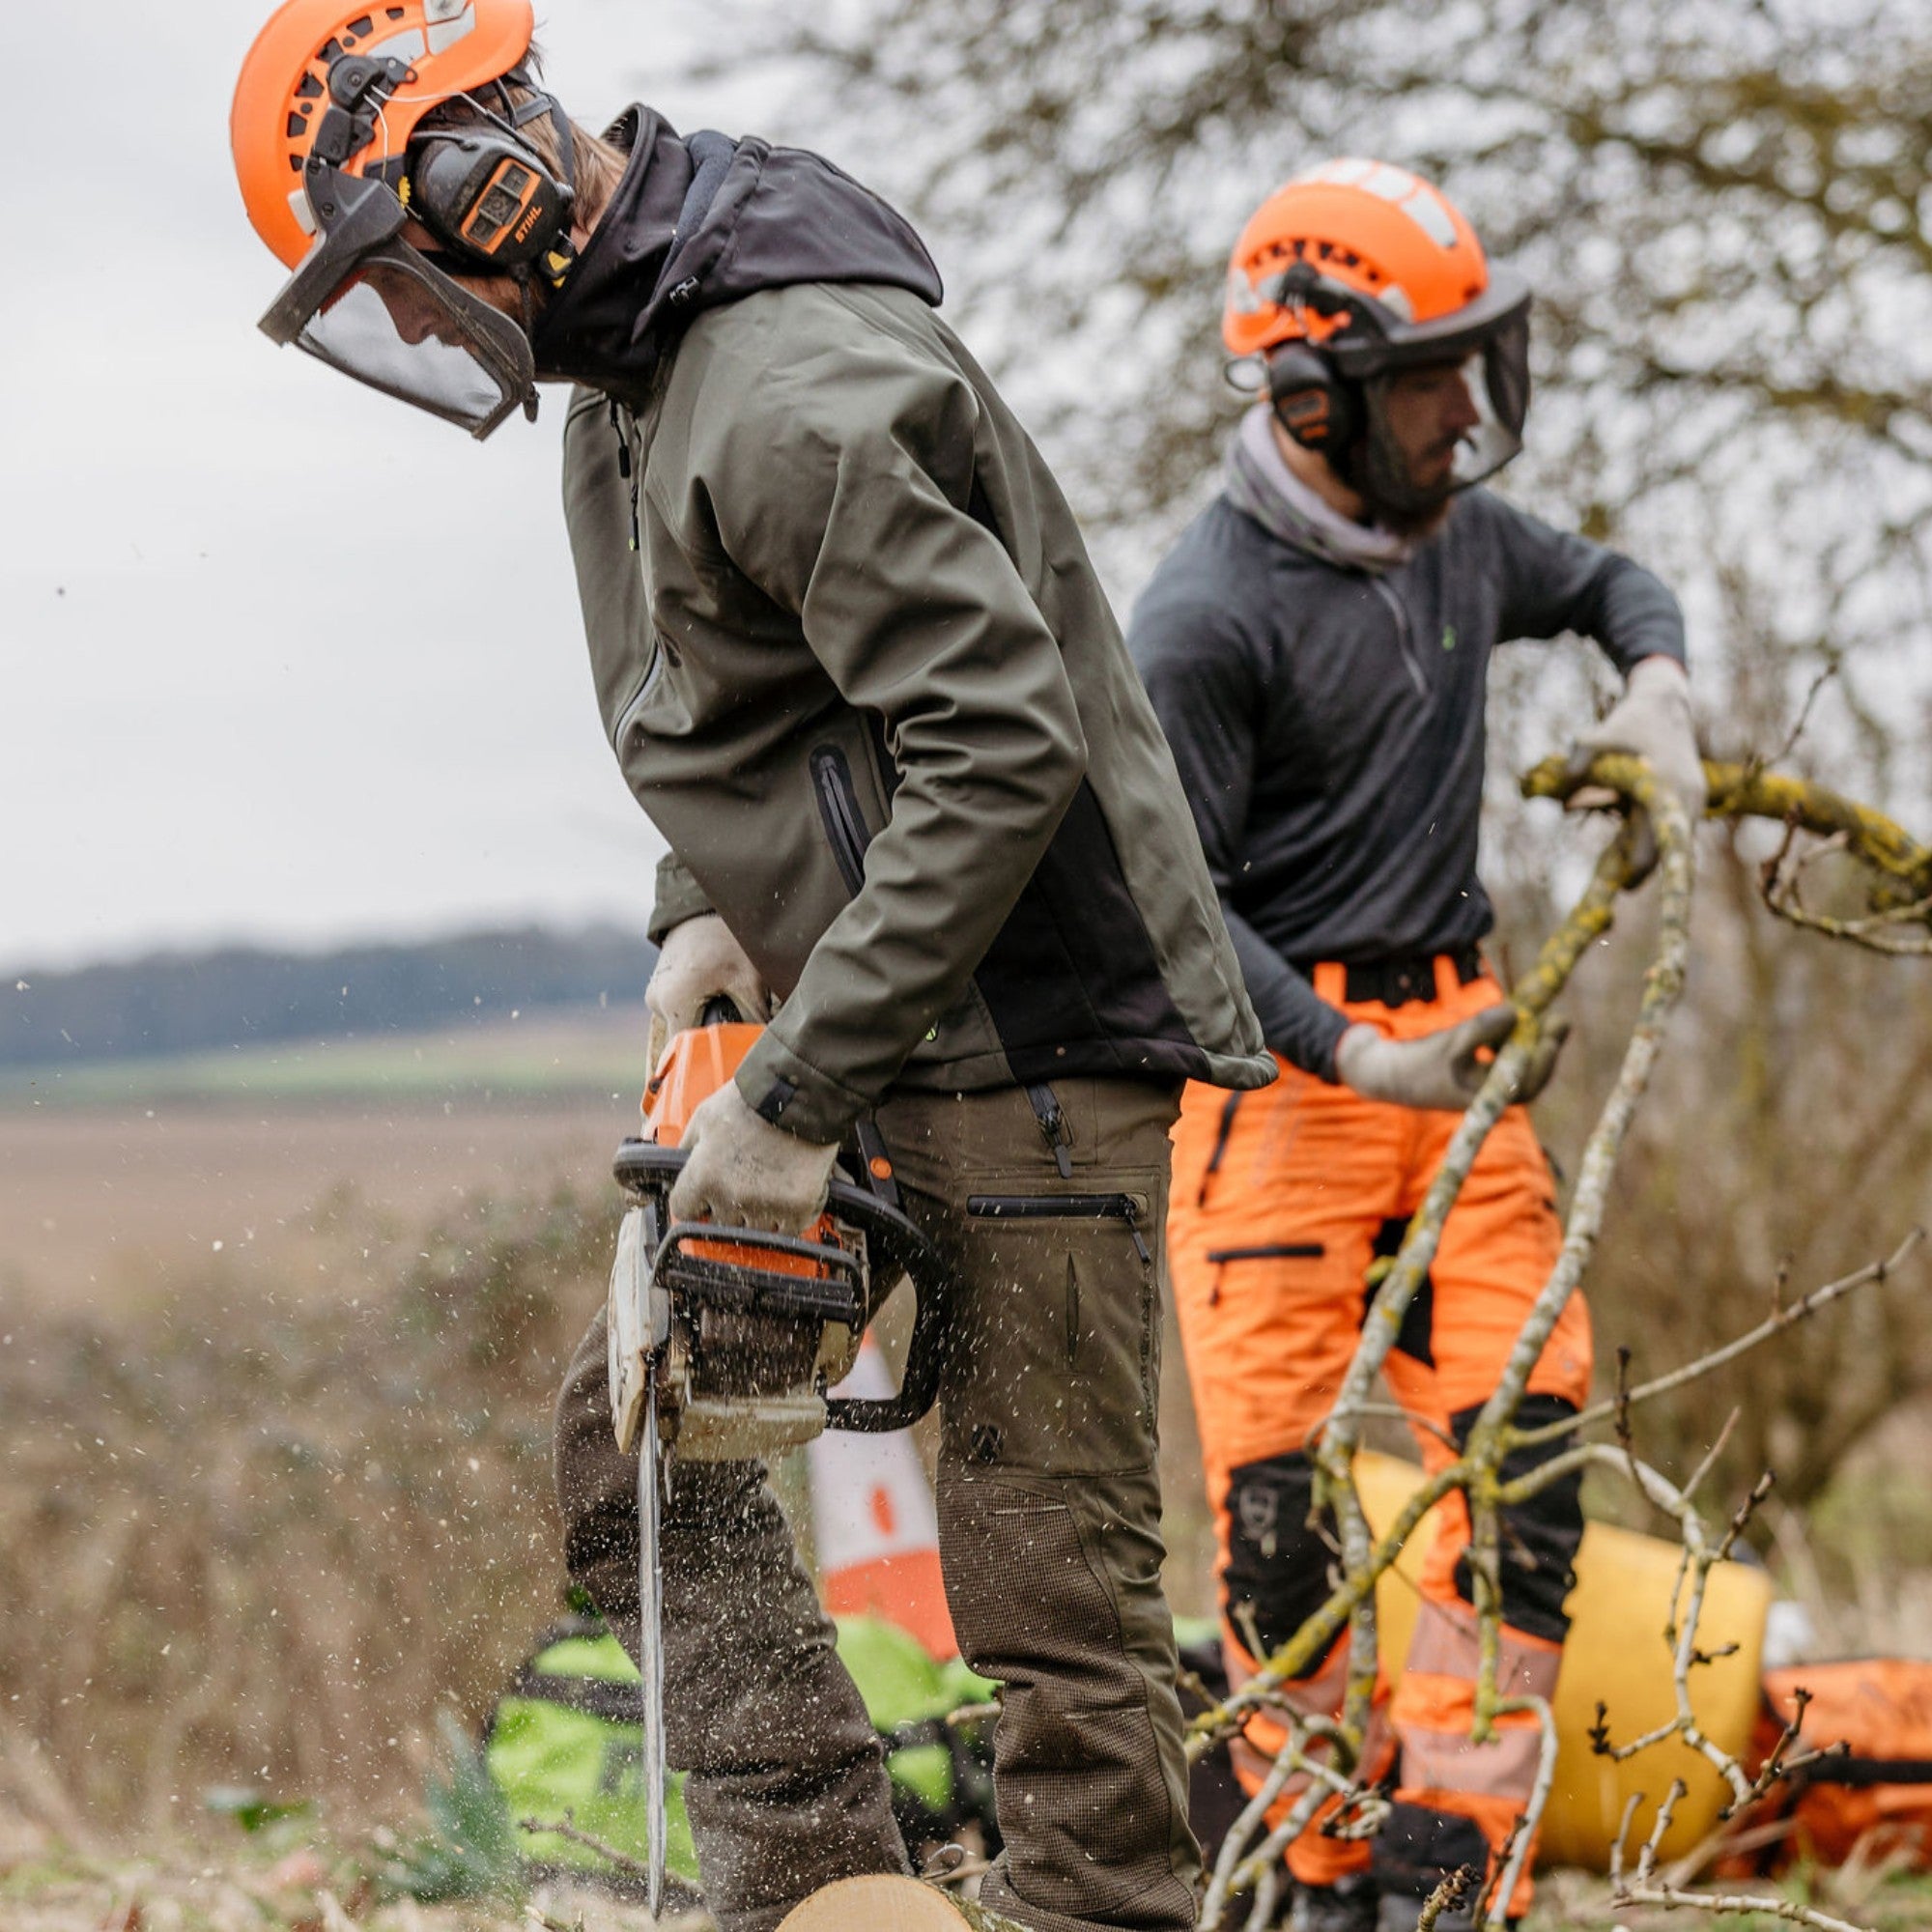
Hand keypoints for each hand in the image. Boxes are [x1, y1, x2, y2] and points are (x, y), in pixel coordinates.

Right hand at [645, 913, 771, 1071]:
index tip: (717, 1085)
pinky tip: (715, 1021)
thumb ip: (755, 1019)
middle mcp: (658, 1001)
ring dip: (699, 1037)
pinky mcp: (660, 987)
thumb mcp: (750, 981)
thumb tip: (767, 1052)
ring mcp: (655, 994)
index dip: (702, 1072)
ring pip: (678, 1030)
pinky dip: (694, 1021)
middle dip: (705, 1055)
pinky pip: (676, 1015)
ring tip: (726, 1040)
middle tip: (730, 1064)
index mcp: (675, 1002)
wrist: (705, 904)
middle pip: (681, 1045)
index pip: (683, 1056)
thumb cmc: (729, 939)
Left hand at [666, 1080, 838, 1234]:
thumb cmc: (751, 1101)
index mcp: (704, 1176)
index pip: (684, 1211)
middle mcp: (732, 1196)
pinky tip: (789, 1191)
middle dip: (727, 1204)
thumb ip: (686, 1148)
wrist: (801, 1093)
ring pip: (754, 1229)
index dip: (694, 1201)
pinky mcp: (799, 1207)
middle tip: (743, 1179)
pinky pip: (788, 1229)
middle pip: (720, 1222)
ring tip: (768, 1182)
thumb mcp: (704, 1117)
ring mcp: (767, 1205)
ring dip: (758, 1212)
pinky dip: (789, 1215)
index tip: (704, 1196)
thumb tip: (676, 1167)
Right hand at [1334, 1004, 1568, 1110]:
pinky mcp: (1474, 1070)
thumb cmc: (1419, 1062)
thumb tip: (1516, 1012)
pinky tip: (1508, 1019)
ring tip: (1536, 1013)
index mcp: (1486, 1098)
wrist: (1388, 1073)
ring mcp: (1482, 1083)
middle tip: (1559, 1020)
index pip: (1526, 1085)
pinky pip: (1502, 1056)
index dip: (1544, 1062)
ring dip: (1527, 1039)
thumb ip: (1483, 1028)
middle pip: (1527, 1073)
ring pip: (1516, 1062)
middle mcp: (1488, 1094)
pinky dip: (1508, 1038)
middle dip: (1544, 1047)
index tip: (1551, 1036)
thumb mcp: (1451, 1042)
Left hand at [1564, 657, 1704, 876]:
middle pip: (1668, 850)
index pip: (1659, 843)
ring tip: (1621, 872)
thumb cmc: (1629, 722)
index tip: (1621, 887)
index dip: (1640, 868)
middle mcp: (1686, 799)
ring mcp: (1691, 800)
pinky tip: (1630, 844)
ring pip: (1671, 841)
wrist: (1663, 703)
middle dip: (1642, 868)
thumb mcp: (1596, 737)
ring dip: (1646, 854)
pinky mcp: (1688, 799)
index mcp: (1667, 789)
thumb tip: (1558, 799)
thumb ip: (1577, 763)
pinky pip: (1672, 828)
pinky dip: (1651, 838)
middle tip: (1616, 886)